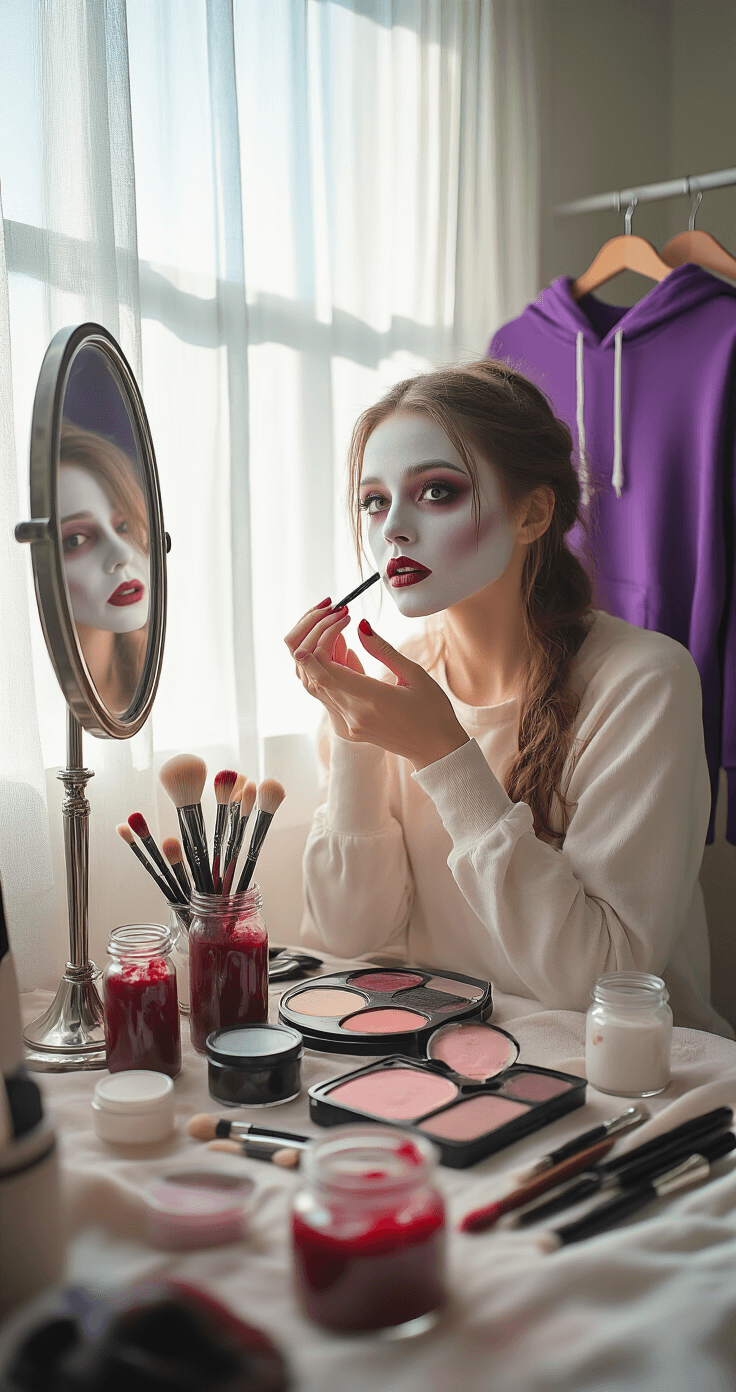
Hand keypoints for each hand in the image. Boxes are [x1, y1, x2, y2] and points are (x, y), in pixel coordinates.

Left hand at [287, 607, 468, 770]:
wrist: (437, 749)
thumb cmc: (433, 711)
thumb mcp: (415, 674)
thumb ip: (383, 650)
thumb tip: (360, 626)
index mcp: (372, 699)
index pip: (326, 669)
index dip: (322, 641)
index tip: (338, 620)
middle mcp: (354, 715)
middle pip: (316, 676)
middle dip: (317, 644)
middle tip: (335, 623)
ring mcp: (349, 724)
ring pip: (318, 687)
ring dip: (320, 659)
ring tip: (341, 635)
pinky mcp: (350, 728)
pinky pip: (330, 697)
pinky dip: (330, 674)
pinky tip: (346, 656)